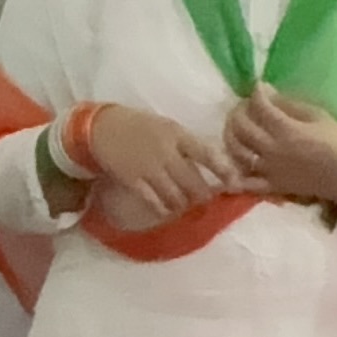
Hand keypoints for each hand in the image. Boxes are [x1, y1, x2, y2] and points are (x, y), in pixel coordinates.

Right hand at [86, 104, 231, 226]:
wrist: (101, 128)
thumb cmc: (139, 126)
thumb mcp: (167, 127)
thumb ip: (187, 145)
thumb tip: (212, 164)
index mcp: (178, 135)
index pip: (208, 155)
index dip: (225, 172)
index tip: (235, 184)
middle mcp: (167, 153)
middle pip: (195, 184)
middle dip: (203, 195)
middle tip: (204, 198)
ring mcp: (149, 169)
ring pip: (177, 198)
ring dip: (184, 205)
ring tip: (184, 204)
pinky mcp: (133, 182)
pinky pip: (155, 203)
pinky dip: (164, 210)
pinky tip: (166, 209)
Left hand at [222, 85, 336, 207]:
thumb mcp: (318, 116)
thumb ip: (289, 104)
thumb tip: (266, 92)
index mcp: (286, 130)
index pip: (259, 106)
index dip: (256, 92)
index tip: (258, 86)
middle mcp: (272, 150)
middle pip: (241, 126)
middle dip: (238, 110)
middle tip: (245, 105)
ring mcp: (268, 170)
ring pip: (236, 150)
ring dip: (230, 134)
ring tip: (236, 126)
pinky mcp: (270, 187)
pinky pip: (244, 182)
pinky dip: (233, 174)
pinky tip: (230, 162)